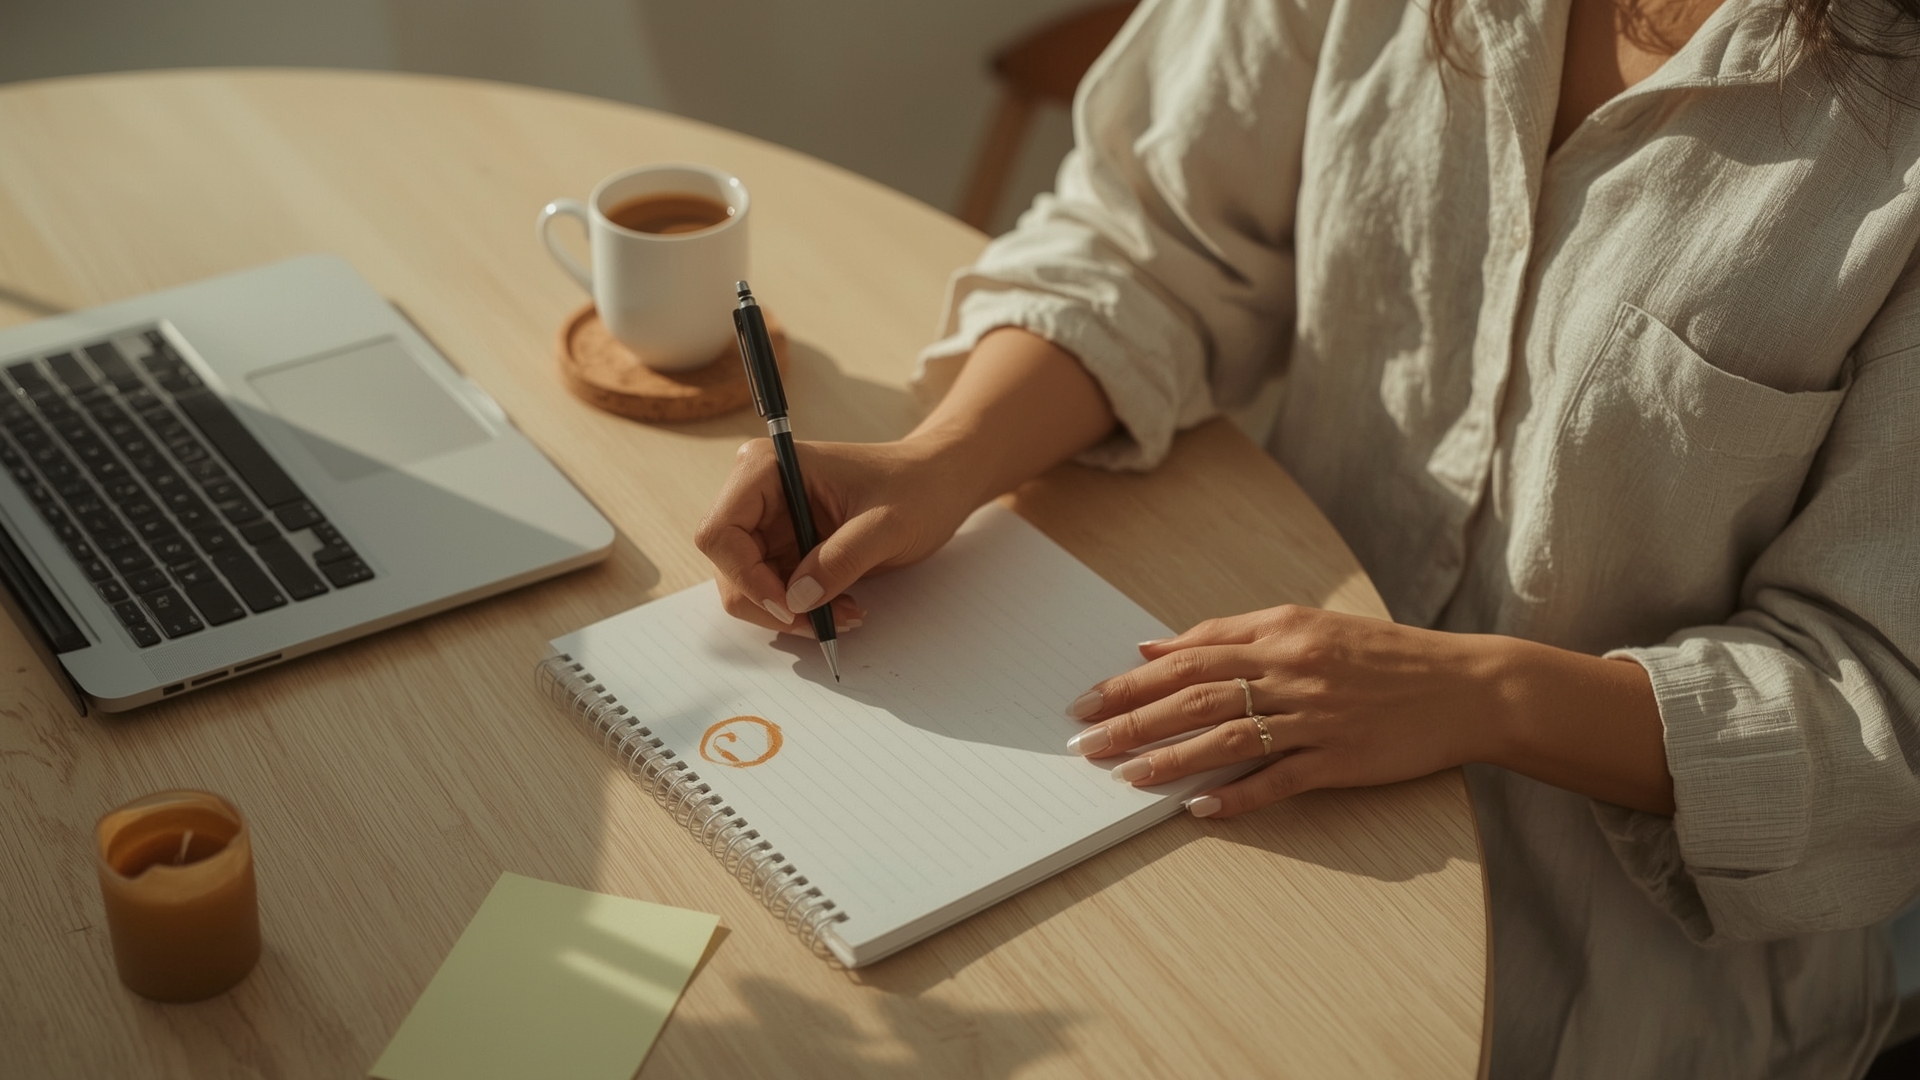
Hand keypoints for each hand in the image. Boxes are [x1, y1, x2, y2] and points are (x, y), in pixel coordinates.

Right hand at [695, 326, 1117, 636]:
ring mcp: (768, 523)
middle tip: (822, 623)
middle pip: (729, 566)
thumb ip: (840, 560)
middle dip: (771, 603)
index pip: (719, 533)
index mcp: (766, 468)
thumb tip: (797, 600)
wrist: (938, 484)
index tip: (790, 605)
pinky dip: (802, 610)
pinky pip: (774, 592)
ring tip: (844, 615)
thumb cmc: (916, 488)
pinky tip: (841, 607)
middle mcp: (755, 494)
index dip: (746, 576)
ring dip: (790, 613)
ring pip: (747, 587)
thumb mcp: (885, 525)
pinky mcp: (785, 548)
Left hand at [1065, 604, 1674, 815]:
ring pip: (1228, 736)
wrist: (1466, 685)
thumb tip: (1155, 649)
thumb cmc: (1383, 656)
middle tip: (1084, 741)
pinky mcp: (1342, 758)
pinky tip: (1198, 810)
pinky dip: (1237, 796)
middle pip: (1195, 695)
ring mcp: (1317, 717)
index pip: (1189, 657)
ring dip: (1169, 758)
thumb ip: (1232, 634)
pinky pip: (1279, 779)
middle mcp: (1293, 670)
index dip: (1133, 681)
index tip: (1088, 698)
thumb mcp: (1307, 626)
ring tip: (1123, 777)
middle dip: (1132, 720)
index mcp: (1281, 632)